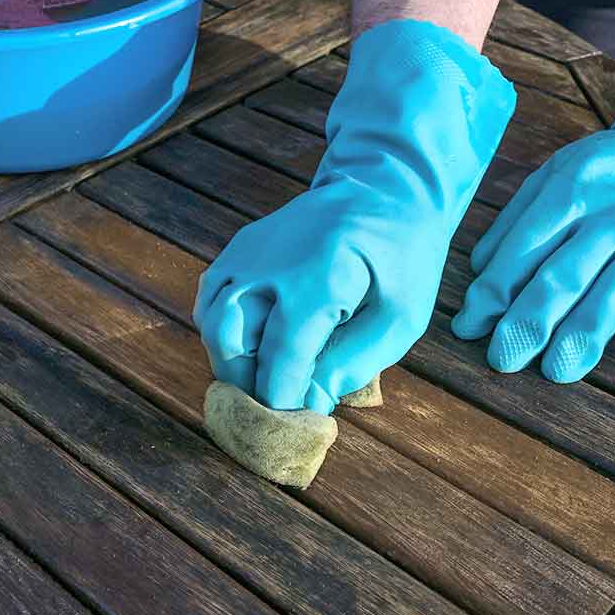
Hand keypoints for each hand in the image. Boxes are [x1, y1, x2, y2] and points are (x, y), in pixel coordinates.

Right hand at [194, 20, 515, 413]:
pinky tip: (250, 348)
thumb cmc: (402, 253)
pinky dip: (222, 332)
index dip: (281, 400)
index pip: (281, 357)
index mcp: (317, 279)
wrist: (385, 184)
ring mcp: (247, 253)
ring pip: (212, 323)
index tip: (292, 430)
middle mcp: (268, 264)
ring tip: (262, 382)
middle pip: (230, 342)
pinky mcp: (239, 249)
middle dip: (247, 386)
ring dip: (231, 361)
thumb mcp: (402, 315)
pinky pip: (212, 300)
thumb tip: (311, 400)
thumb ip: (356, 361)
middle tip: (273, 412)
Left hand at [451, 126, 614, 382]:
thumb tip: (478, 270)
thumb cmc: (607, 171)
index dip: (493, 293)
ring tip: (557, 371)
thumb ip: (517, 219)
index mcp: (571, 190)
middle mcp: (614, 214)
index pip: (524, 250)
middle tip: (502, 359)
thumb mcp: (558, 172)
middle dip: (529, 323)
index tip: (468, 329)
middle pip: (564, 277)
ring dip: (582, 338)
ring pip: (614, 297)